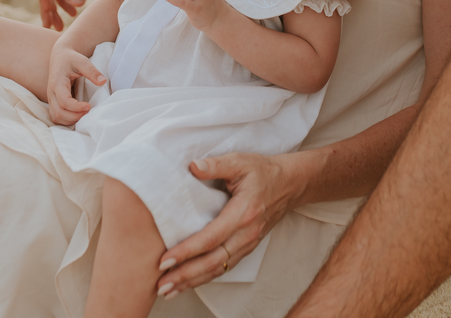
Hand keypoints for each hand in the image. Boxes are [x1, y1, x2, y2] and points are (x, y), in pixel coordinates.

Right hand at [46, 44, 105, 124]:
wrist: (60, 56)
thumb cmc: (71, 58)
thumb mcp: (82, 61)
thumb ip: (91, 71)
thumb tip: (102, 81)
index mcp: (57, 83)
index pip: (64, 101)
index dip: (77, 108)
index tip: (89, 106)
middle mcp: (51, 93)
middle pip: (58, 113)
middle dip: (75, 116)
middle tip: (89, 111)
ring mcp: (51, 99)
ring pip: (56, 117)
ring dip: (71, 120)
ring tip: (84, 114)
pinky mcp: (53, 102)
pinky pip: (56, 116)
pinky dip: (67, 120)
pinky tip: (78, 115)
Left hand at [155, 153, 302, 298]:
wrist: (290, 185)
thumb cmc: (263, 172)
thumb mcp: (240, 161)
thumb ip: (216, 165)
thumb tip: (193, 166)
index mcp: (243, 213)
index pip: (210, 238)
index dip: (187, 251)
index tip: (164, 260)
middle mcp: (246, 234)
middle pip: (213, 262)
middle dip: (185, 275)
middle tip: (160, 285)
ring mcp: (248, 244)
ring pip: (218, 269)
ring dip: (192, 282)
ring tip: (168, 290)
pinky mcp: (247, 248)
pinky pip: (224, 267)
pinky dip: (204, 278)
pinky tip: (188, 283)